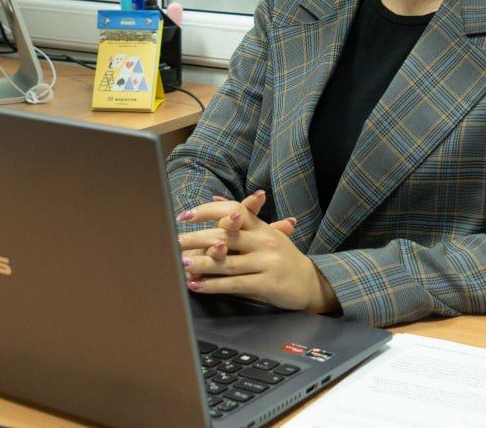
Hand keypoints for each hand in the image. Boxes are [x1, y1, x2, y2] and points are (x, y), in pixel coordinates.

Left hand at [176, 197, 337, 313]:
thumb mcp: (266, 234)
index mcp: (262, 227)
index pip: (232, 211)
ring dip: (200, 264)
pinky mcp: (267, 283)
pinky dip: (212, 285)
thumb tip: (217, 199)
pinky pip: (234, 283)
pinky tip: (196, 285)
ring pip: (226, 263)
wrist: (311, 282)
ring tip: (180, 264)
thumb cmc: (282, 258)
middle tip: (174, 242)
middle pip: (225, 236)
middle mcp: (264, 241)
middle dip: (196, 239)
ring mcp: (267, 262)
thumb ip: (244, 218)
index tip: (184, 216)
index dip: (207, 212)